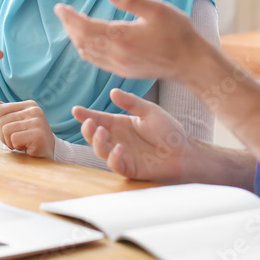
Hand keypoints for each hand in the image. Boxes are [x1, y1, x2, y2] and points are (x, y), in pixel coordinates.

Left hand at [0, 99, 55, 158]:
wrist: (46, 154)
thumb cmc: (29, 139)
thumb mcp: (16, 123)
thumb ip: (5, 113)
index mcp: (30, 105)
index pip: (1, 109)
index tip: (8, 132)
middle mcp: (35, 110)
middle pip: (2, 120)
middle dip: (4, 135)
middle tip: (15, 140)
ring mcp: (38, 122)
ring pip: (6, 130)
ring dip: (9, 142)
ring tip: (21, 144)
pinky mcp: (38, 135)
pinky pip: (14, 139)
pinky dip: (16, 146)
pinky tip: (26, 147)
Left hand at [53, 0, 196, 79]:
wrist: (191, 62)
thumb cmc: (177, 32)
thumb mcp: (157, 9)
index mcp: (121, 38)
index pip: (85, 27)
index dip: (69, 17)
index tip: (59, 7)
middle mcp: (116, 55)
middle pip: (82, 41)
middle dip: (69, 27)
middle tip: (63, 13)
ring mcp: (120, 66)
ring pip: (87, 53)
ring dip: (76, 39)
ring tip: (71, 25)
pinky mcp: (124, 71)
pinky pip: (97, 62)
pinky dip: (87, 50)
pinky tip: (88, 42)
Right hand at [72, 88, 189, 182]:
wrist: (184, 152)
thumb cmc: (169, 132)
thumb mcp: (150, 111)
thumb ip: (132, 103)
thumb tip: (112, 92)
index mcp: (120, 124)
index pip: (98, 118)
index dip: (85, 115)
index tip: (75, 110)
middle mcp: (118, 139)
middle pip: (93, 136)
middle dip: (87, 130)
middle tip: (89, 122)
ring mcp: (122, 154)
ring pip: (100, 150)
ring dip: (97, 142)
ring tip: (102, 132)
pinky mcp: (130, 168)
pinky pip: (115, 165)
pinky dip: (114, 158)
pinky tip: (120, 149)